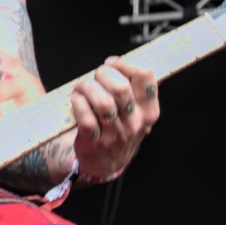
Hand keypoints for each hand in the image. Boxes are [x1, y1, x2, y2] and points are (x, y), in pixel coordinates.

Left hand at [69, 57, 159, 179]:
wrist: (106, 162)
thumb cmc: (119, 128)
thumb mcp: (136, 112)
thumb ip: (133, 88)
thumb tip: (116, 62)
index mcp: (149, 111)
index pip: (145, 77)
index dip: (125, 64)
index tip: (112, 63)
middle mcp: (135, 123)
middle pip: (121, 88)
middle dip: (103, 74)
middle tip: (96, 76)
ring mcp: (115, 134)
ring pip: (102, 102)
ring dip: (87, 87)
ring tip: (82, 87)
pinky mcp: (95, 142)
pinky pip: (86, 117)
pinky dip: (78, 103)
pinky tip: (76, 100)